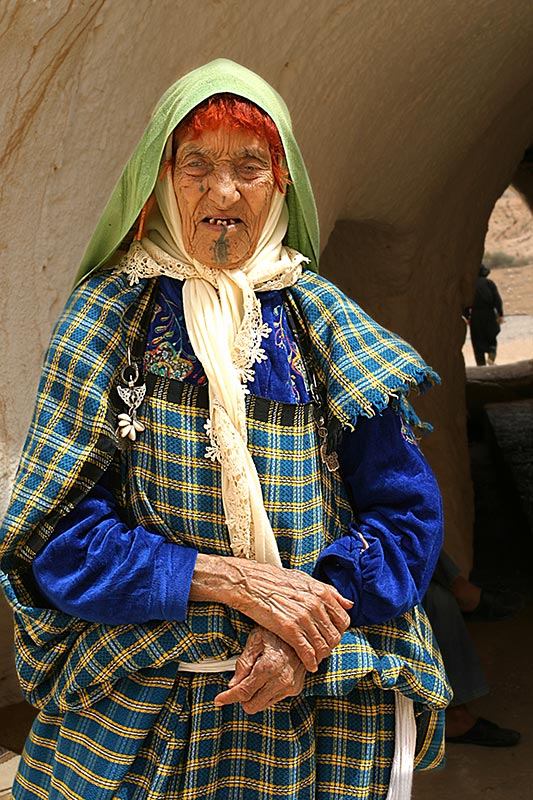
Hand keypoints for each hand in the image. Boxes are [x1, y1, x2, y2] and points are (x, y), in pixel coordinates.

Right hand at [190, 556, 352, 671]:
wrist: (250, 583)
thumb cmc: (275, 580)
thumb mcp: (305, 579)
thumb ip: (330, 592)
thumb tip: (348, 604)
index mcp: (321, 592)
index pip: (343, 620)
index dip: (338, 631)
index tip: (331, 636)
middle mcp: (315, 604)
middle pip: (334, 636)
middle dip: (330, 646)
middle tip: (322, 649)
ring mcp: (303, 617)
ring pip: (322, 646)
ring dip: (320, 656)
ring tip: (315, 658)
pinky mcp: (289, 629)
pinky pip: (307, 651)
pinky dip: (310, 661)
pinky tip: (309, 665)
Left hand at [214, 626, 306, 712]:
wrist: (301, 631)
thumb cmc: (276, 632)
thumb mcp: (255, 640)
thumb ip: (243, 663)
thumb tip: (233, 684)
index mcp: (268, 667)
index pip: (243, 692)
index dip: (228, 698)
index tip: (219, 700)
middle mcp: (281, 680)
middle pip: (252, 705)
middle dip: (242, 697)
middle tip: (239, 684)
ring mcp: (290, 686)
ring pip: (263, 705)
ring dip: (254, 696)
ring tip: (256, 676)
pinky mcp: (296, 688)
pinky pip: (274, 699)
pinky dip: (266, 692)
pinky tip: (267, 677)